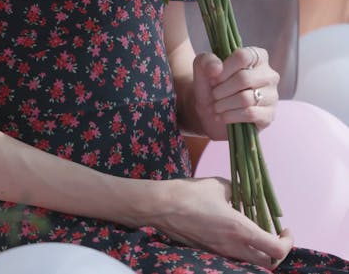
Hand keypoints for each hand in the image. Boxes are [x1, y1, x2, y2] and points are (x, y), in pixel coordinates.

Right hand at [148, 176, 292, 269]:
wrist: (162, 207)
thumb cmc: (191, 193)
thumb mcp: (219, 185)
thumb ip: (237, 191)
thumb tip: (243, 194)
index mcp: (240, 229)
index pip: (276, 250)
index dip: (287, 242)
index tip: (284, 228)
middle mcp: (233, 247)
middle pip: (268, 264)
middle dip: (276, 252)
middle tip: (273, 234)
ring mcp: (220, 253)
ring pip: (250, 262)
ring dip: (258, 251)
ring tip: (254, 231)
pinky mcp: (209, 253)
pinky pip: (234, 257)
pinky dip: (242, 249)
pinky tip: (234, 231)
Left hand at [192, 46, 278, 138]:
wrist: (212, 112)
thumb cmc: (211, 86)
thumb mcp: (202, 68)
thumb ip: (206, 60)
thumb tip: (217, 67)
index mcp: (257, 56)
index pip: (243, 56)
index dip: (224, 69)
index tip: (213, 79)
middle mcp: (269, 74)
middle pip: (244, 78)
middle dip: (222, 89)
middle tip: (213, 95)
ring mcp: (272, 95)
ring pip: (246, 98)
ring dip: (224, 104)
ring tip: (216, 106)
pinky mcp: (269, 115)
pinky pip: (250, 114)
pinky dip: (231, 116)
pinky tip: (222, 116)